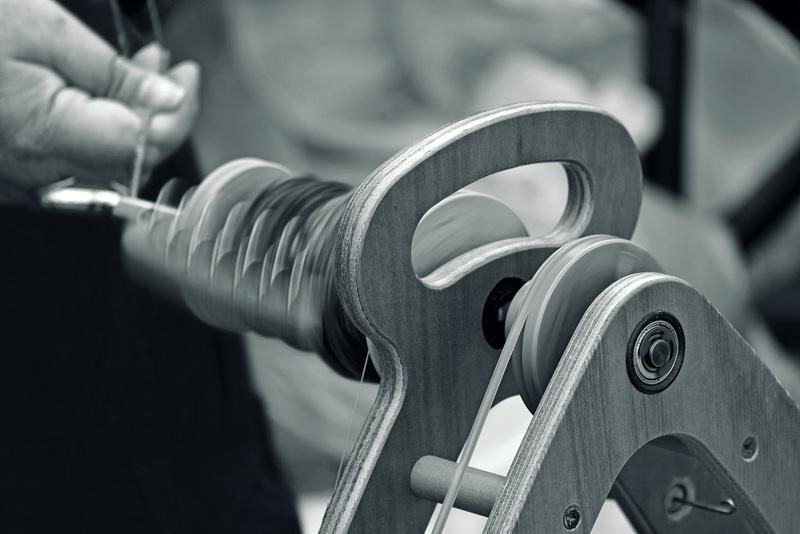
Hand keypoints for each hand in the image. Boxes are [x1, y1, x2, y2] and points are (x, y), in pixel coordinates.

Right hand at [0, 0, 199, 199]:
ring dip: (134, 118)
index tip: (186, 76)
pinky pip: (74, 160)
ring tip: (139, 70)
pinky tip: (100, 94)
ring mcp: (22, 178)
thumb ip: (113, 74)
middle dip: (161, 111)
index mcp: (47, 135)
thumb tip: (168, 100)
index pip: (143, 145)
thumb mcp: (43, 30)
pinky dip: (99, 128)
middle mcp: (37, 171)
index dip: (177, 113)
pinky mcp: (12, 173)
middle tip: (167, 66)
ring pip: (106, 161)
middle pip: (131, 158)